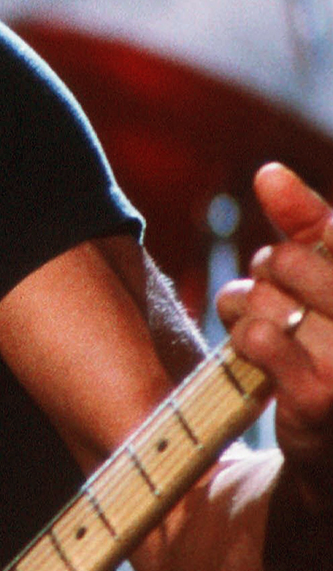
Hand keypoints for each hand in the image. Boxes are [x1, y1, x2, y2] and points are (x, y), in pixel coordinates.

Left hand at [217, 163, 332, 497]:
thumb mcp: (330, 291)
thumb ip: (310, 229)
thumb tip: (268, 172)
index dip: (304, 214)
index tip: (273, 191)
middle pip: (289, 258)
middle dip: (270, 275)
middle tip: (280, 302)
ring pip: (265, 294)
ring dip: (248, 309)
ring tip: (265, 331)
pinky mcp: (323, 398)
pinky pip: (256, 335)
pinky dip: (245, 340)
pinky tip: (260, 358)